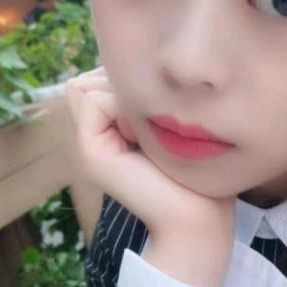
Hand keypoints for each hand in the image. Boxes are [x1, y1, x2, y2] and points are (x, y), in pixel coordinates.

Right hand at [64, 66, 235, 238]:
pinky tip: (146, 136)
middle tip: (157, 123)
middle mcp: (95, 134)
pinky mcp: (90, 151)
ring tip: (151, 130)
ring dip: (125, 95)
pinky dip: (122, 106)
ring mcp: (88, 143)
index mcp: (113, 128)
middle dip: (127, 84)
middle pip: (93, 76)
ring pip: (88, 84)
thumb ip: (151, 100)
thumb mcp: (173, 126)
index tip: (163, 110)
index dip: (131, 79)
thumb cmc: (198, 172)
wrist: (198, 219)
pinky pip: (91, 98)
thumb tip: (138, 66)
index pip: (102, 75)